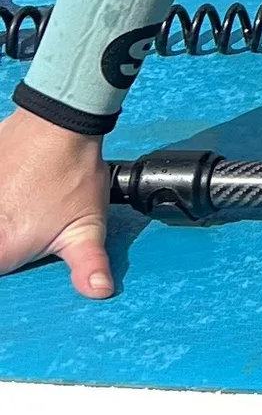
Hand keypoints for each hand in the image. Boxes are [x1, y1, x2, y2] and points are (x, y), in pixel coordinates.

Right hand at [0, 109, 114, 298]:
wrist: (57, 123)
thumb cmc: (72, 176)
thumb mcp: (86, 227)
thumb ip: (88, 265)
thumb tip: (99, 291)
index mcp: (4, 249)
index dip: (8, 262)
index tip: (18, 252)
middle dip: (10, 243)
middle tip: (24, 229)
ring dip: (9, 216)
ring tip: (25, 207)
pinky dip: (5, 198)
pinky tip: (15, 192)